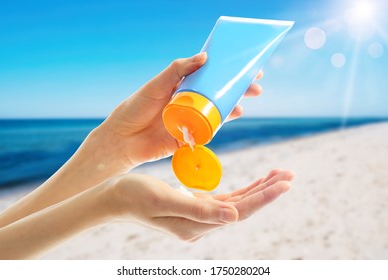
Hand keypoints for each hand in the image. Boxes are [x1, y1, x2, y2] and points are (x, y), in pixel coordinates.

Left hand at [95, 52, 262, 170]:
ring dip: (234, 105)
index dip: (226, 70)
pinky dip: (223, 122)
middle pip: (218, 92)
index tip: (244, 66)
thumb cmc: (136, 108)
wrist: (123, 140)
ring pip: (217, 110)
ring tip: (246, 100)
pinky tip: (234, 115)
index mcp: (180, 86)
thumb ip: (177, 70)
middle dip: (237, 88)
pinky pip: (211, 128)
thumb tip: (205, 57)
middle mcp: (188, 101)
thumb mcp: (156, 85)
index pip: (208, 75)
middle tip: (256, 84)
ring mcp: (190, 118)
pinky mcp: (190, 135)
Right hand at [111, 169, 292, 240]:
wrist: (112, 199)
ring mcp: (198, 217)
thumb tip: (234, 216)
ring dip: (258, 189)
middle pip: (243, 207)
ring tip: (279, 175)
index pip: (238, 211)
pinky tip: (256, 182)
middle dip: (267, 191)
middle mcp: (200, 225)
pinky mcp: (194, 207)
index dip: (262, 197)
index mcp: (194, 225)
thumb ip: (199, 210)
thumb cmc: (132, 196)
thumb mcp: (162, 199)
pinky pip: (226, 199)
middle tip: (289, 174)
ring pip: (238, 203)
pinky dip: (244, 190)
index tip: (284, 182)